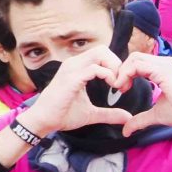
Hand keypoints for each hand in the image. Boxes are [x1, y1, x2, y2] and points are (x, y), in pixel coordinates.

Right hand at [18, 47, 132, 136]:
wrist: (43, 122)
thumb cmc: (63, 115)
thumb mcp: (91, 114)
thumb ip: (110, 114)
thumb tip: (128, 117)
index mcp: (78, 67)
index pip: (102, 54)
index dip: (115, 66)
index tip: (121, 84)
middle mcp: (74, 64)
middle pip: (103, 50)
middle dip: (117, 64)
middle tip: (121, 83)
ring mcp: (72, 69)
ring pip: (100, 54)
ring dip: (114, 68)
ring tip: (117, 85)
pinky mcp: (71, 79)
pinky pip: (94, 69)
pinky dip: (108, 75)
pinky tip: (112, 86)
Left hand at [112, 52, 171, 136]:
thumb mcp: (156, 114)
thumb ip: (140, 119)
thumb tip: (126, 131)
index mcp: (164, 69)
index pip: (139, 62)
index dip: (127, 73)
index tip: (123, 90)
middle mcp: (165, 63)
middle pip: (135, 57)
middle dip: (123, 71)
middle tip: (120, 88)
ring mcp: (165, 65)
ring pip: (135, 58)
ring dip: (123, 72)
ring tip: (121, 88)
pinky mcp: (163, 71)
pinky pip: (138, 65)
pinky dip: (127, 73)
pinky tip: (124, 87)